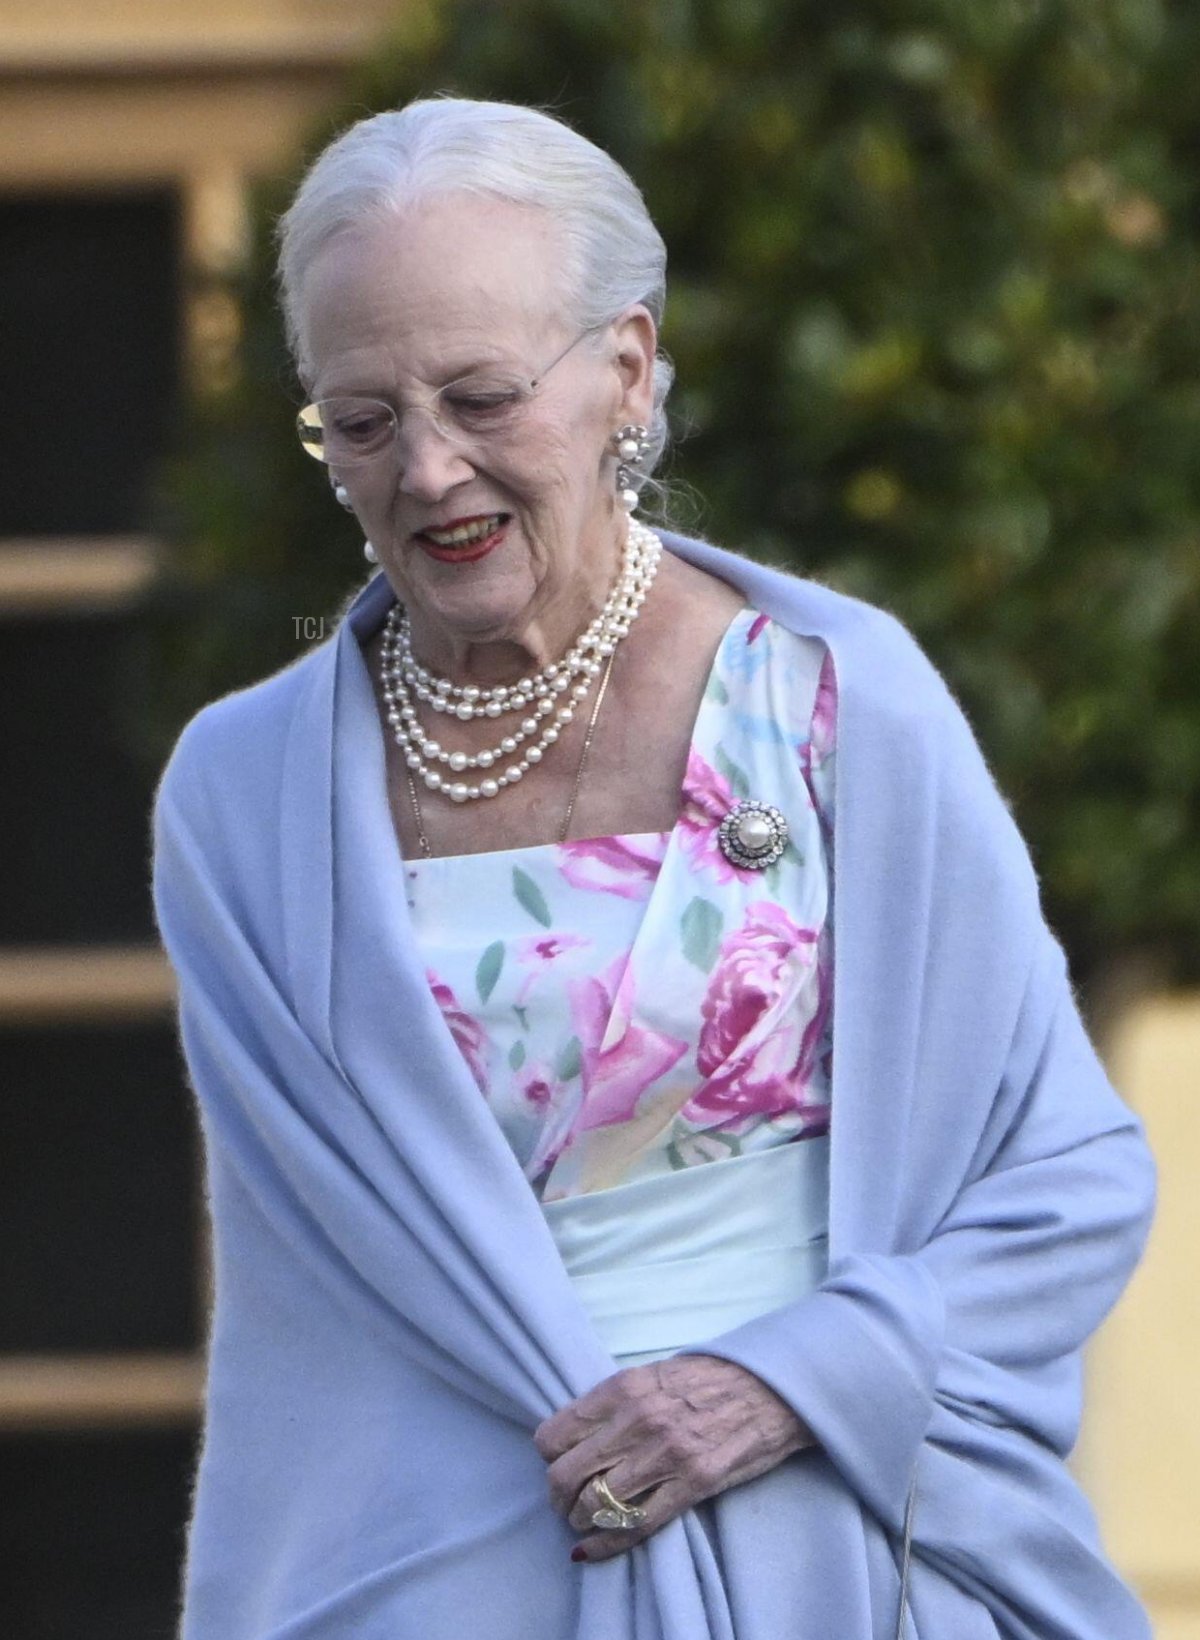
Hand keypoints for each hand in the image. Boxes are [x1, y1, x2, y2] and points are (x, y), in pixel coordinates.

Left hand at [533, 1353, 813, 1561]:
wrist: (768, 1386)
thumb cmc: (709, 1378)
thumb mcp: (653, 1373)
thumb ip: (616, 1401)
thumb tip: (579, 1433)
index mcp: (623, 1388)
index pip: (555, 1434)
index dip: (550, 1458)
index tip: (558, 1465)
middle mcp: (637, 1420)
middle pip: (566, 1474)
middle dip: (558, 1497)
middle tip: (565, 1504)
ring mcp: (665, 1455)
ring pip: (596, 1504)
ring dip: (582, 1521)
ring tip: (586, 1522)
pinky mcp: (693, 1484)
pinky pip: (636, 1524)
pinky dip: (608, 1543)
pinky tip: (594, 1548)